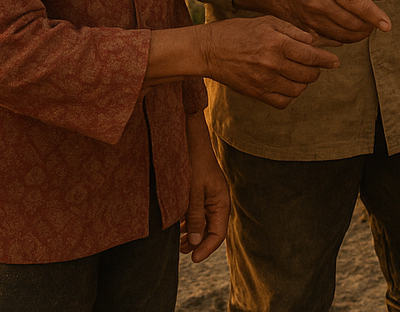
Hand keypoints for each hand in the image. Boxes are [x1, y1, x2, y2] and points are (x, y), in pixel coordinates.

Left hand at [180, 114, 228, 262]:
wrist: (191, 140)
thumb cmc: (193, 164)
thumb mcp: (192, 193)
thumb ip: (195, 217)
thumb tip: (195, 242)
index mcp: (221, 201)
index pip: (219, 233)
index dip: (207, 248)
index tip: (193, 260)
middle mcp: (218, 201)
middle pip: (212, 229)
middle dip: (198, 243)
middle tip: (181, 252)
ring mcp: (210, 196)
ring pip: (204, 222)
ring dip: (192, 234)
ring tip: (177, 244)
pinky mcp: (201, 192)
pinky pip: (198, 213)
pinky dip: (189, 222)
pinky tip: (177, 227)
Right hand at [199, 17, 338, 108]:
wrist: (209, 50)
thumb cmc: (239, 31)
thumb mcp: (268, 22)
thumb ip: (293, 31)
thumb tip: (314, 42)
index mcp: (277, 43)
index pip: (311, 56)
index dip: (327, 60)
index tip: (335, 62)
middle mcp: (272, 64)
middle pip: (308, 74)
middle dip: (316, 70)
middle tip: (315, 65)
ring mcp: (264, 81)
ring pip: (298, 89)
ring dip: (304, 82)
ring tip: (300, 73)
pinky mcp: (256, 93)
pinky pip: (283, 101)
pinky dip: (290, 95)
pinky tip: (287, 84)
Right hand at [280, 0, 390, 42]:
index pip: (355, 1)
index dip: (373, 14)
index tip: (387, 25)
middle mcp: (318, 2)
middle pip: (352, 22)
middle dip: (369, 24)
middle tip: (375, 20)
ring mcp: (311, 19)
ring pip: (344, 35)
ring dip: (360, 33)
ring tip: (365, 24)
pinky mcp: (308, 32)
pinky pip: (335, 42)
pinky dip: (348, 39)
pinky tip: (351, 30)